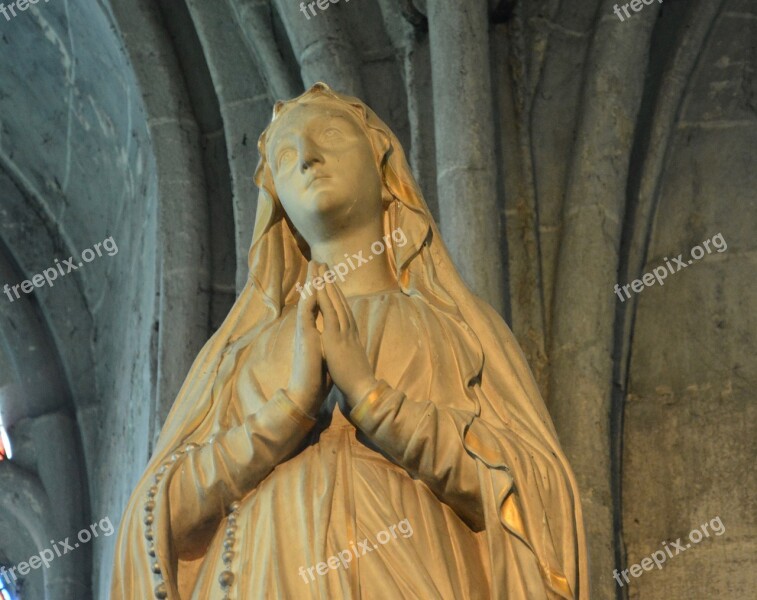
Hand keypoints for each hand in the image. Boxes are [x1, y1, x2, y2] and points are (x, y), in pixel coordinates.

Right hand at [286, 261, 329, 415]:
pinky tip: (313, 287)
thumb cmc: (317, 377)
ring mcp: (305, 332)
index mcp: (316, 331)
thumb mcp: (326, 353)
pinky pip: (306, 314)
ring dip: (312, 283)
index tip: (328, 274)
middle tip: (319, 261)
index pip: (320, 305)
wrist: (307, 394)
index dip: (324, 289)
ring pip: (307, 302)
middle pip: (312, 298)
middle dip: (317, 279)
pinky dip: (309, 300)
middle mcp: (308, 328)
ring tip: (315, 266)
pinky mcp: (305, 338)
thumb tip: (336, 336)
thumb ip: (329, 341)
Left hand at [315, 263, 377, 405]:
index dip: (336, 293)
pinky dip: (324, 297)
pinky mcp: (337, 337)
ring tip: (320, 266)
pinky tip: (319, 285)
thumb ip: (347, 348)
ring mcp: (344, 331)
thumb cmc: (356, 379)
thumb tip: (344, 346)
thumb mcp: (350, 359)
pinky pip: (330, 312)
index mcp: (351, 334)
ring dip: (327, 282)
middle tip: (324, 264)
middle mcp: (349, 328)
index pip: (342, 309)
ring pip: (335, 301)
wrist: (362, 390)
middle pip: (339, 299)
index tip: (330, 279)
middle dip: (331, 281)